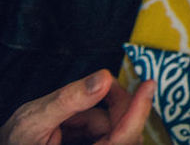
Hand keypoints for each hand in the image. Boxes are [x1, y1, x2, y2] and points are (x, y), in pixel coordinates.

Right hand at [0, 70, 154, 144]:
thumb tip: (103, 78)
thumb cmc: (13, 143)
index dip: (138, 110)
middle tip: (98, 86)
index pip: (124, 137)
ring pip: (113, 128)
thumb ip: (68, 101)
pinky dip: (89, 121)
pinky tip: (67, 125)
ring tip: (63, 119)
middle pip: (123, 129)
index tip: (148, 85)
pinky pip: (104, 132)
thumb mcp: (34, 120)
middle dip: (110, 104)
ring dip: (93, 114)